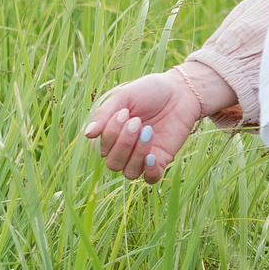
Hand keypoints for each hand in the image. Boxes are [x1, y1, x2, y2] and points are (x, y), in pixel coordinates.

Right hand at [82, 71, 203, 183]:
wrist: (181, 90)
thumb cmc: (149, 92)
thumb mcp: (123, 96)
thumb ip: (104, 114)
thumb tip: (87, 134)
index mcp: (110, 136)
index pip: (100, 149)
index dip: (109, 134)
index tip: (124, 112)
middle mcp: (124, 150)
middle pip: (113, 164)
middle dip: (123, 143)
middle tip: (137, 121)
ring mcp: (142, 156)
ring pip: (129, 172)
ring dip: (136, 154)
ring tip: (147, 131)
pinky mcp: (162, 159)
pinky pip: (151, 178)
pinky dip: (149, 171)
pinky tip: (151, 156)